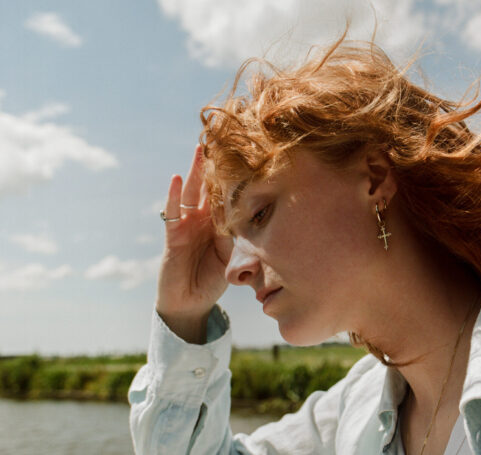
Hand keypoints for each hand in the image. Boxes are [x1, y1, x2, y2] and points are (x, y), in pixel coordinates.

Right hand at [156, 145, 231, 342]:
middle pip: (210, 188)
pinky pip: (173, 212)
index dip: (236, 178)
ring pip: (192, 194)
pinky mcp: (172, 235)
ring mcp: (187, 225)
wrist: (191, 304)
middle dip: (215, 166)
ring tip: (200, 150)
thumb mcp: (233, 257)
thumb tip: (257, 220)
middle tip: (222, 140)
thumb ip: (241, 238)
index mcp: (221, 223)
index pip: (229, 196)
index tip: (250, 156)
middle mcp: (204, 220)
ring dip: (195, 172)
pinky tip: (178, 179)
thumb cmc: (214, 280)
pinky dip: (175, 196)